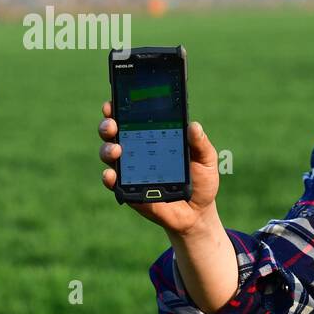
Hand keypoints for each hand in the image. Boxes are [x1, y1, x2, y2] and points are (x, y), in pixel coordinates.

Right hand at [98, 100, 220, 239]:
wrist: (198, 212)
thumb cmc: (201, 180)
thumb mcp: (206, 159)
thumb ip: (200, 143)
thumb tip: (194, 125)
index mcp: (153, 136)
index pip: (132, 117)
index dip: (120, 107)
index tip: (115, 100)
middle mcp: (136, 150)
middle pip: (113, 132)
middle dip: (108, 125)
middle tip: (113, 124)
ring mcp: (129, 170)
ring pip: (109, 154)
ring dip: (107, 149)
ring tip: (117, 149)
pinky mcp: (128, 190)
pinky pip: (112, 181)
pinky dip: (108, 177)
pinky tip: (110, 174)